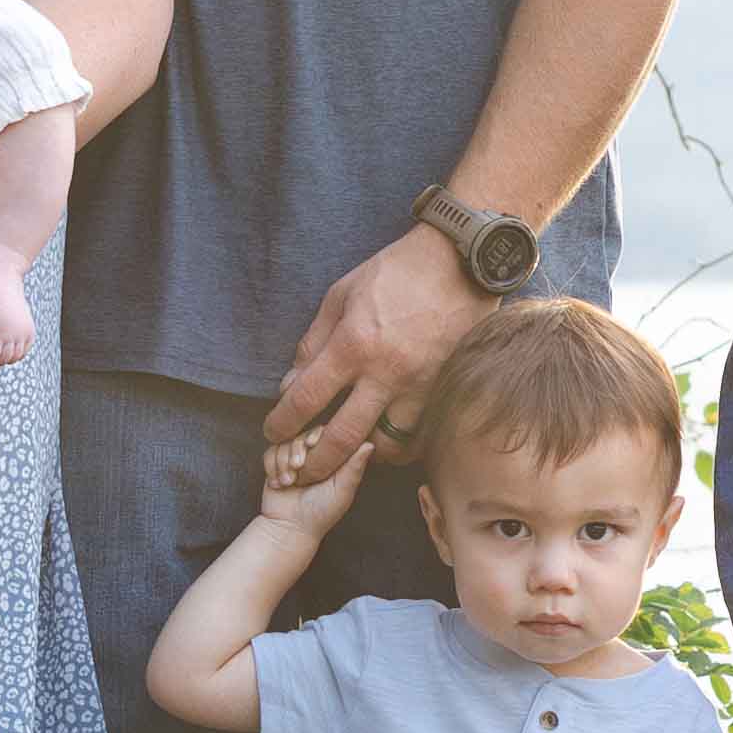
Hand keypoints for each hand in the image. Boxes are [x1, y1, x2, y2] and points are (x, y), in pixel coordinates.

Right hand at [246, 426, 376, 558]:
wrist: (290, 527)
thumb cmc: (321, 512)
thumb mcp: (342, 490)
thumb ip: (354, 467)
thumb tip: (370, 443)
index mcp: (333, 458)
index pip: (328, 432)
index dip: (318, 434)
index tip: (312, 444)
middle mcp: (314, 455)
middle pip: (303, 433)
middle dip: (297, 449)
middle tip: (298, 467)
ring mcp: (294, 458)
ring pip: (285, 441)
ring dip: (283, 461)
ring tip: (289, 482)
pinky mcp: (276, 464)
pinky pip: (270, 452)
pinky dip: (272, 466)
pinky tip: (279, 483)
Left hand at [260, 218, 473, 478]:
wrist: (459, 262)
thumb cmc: (395, 272)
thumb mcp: (342, 295)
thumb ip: (314, 342)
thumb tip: (290, 383)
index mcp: (354, 345)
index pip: (306, 399)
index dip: (282, 422)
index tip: (273, 432)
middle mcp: (386, 373)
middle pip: (342, 438)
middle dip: (315, 462)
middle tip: (301, 470)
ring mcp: (420, 386)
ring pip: (387, 446)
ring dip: (363, 455)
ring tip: (349, 453)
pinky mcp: (446, 390)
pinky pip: (420, 435)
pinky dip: (401, 444)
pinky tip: (388, 438)